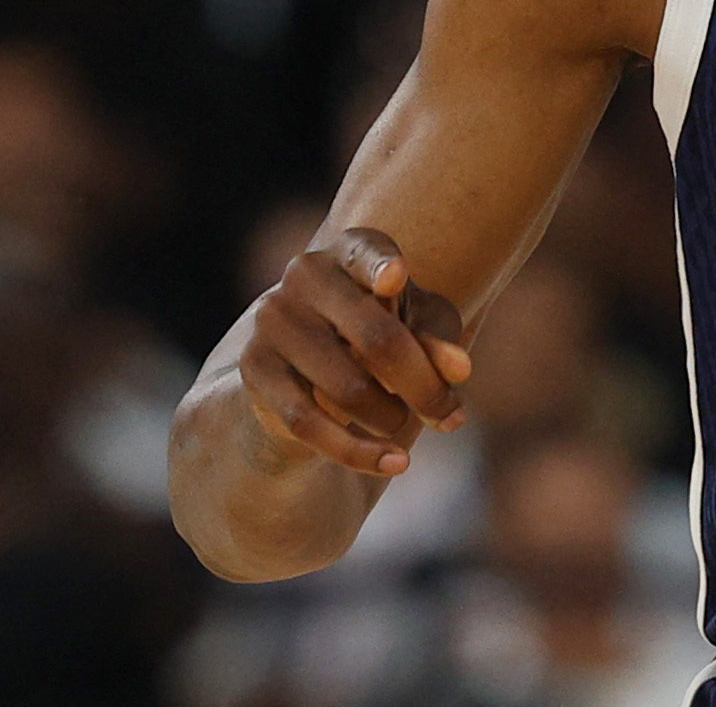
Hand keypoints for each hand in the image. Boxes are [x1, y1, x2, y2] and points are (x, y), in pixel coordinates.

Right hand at [237, 227, 472, 476]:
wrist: (310, 360)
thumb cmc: (384, 325)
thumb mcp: (419, 324)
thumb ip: (440, 340)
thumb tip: (460, 370)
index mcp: (351, 251)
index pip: (367, 253)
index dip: (380, 266)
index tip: (396, 278)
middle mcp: (306, 275)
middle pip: (377, 339)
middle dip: (422, 387)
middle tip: (451, 417)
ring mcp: (274, 320)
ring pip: (346, 387)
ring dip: (391, 419)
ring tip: (408, 429)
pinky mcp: (255, 367)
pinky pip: (308, 422)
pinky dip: (356, 451)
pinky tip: (394, 463)